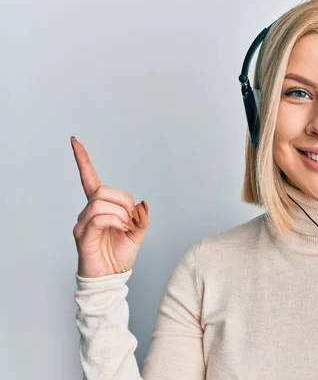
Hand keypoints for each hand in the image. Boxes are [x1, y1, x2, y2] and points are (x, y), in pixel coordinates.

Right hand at [71, 136, 149, 277]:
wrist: (112, 277)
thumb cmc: (120, 254)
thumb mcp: (139, 233)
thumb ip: (141, 217)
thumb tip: (142, 203)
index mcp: (101, 207)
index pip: (89, 178)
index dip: (82, 159)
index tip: (75, 141)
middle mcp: (88, 211)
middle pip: (103, 190)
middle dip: (123, 201)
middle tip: (131, 219)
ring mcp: (83, 223)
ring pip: (101, 203)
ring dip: (120, 213)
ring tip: (125, 228)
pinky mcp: (82, 235)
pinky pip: (98, 218)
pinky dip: (114, 221)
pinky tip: (120, 230)